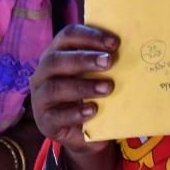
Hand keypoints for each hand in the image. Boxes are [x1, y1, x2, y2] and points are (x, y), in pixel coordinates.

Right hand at [29, 24, 117, 156]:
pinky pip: (56, 116)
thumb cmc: (88, 95)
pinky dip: (75, 113)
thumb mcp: (94, 76)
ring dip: (82, 86)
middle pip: (55, 60)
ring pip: (54, 88)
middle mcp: (43, 73)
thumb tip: (129, 50)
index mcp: (56, 54)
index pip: (67, 36)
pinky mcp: (44, 121)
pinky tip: (93, 110)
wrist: (81, 133)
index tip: (114, 43)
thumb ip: (103, 63)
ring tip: (107, 88)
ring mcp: (40, 98)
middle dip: (83, 59)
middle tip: (109, 61)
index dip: (90, 36)